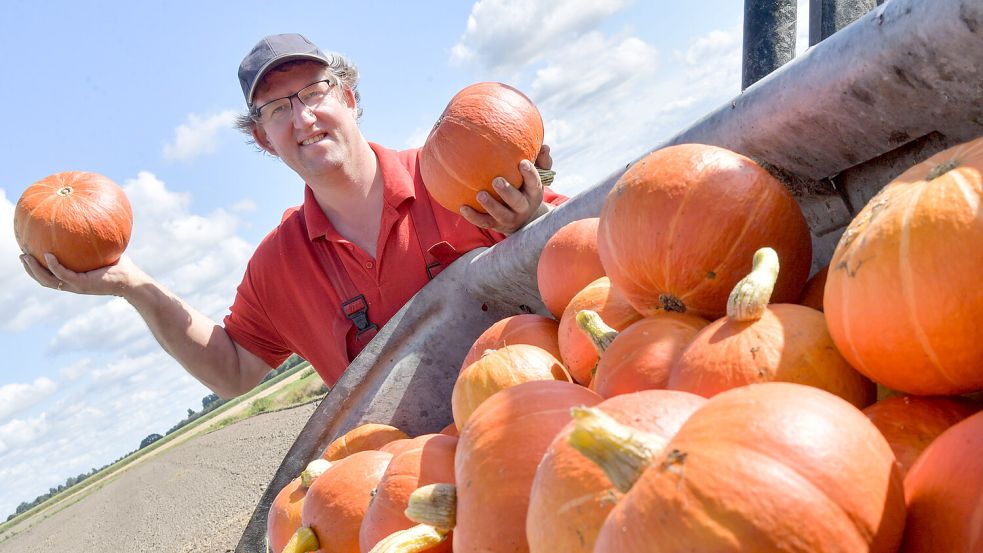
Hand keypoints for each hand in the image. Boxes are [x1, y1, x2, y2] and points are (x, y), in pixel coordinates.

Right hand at [20, 253, 144, 297]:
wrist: (131, 281)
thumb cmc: (120, 266)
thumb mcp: (102, 251)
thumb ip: (92, 241)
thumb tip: (88, 219)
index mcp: (74, 279)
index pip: (50, 276)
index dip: (37, 268)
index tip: (29, 255)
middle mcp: (72, 284)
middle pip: (43, 280)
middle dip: (30, 269)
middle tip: (21, 255)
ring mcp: (76, 286)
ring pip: (48, 280)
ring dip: (35, 269)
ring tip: (26, 256)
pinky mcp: (83, 284)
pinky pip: (63, 274)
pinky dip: (53, 266)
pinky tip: (48, 255)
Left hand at [460, 143, 553, 234]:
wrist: (524, 219)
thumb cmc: (526, 188)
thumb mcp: (535, 176)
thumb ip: (541, 161)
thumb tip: (545, 147)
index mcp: (534, 193)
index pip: (534, 183)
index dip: (530, 174)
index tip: (522, 163)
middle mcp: (523, 207)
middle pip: (517, 202)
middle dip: (507, 192)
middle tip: (496, 180)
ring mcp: (510, 218)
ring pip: (500, 214)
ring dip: (490, 205)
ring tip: (480, 194)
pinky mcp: (496, 225)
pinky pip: (484, 223)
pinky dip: (473, 217)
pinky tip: (462, 207)